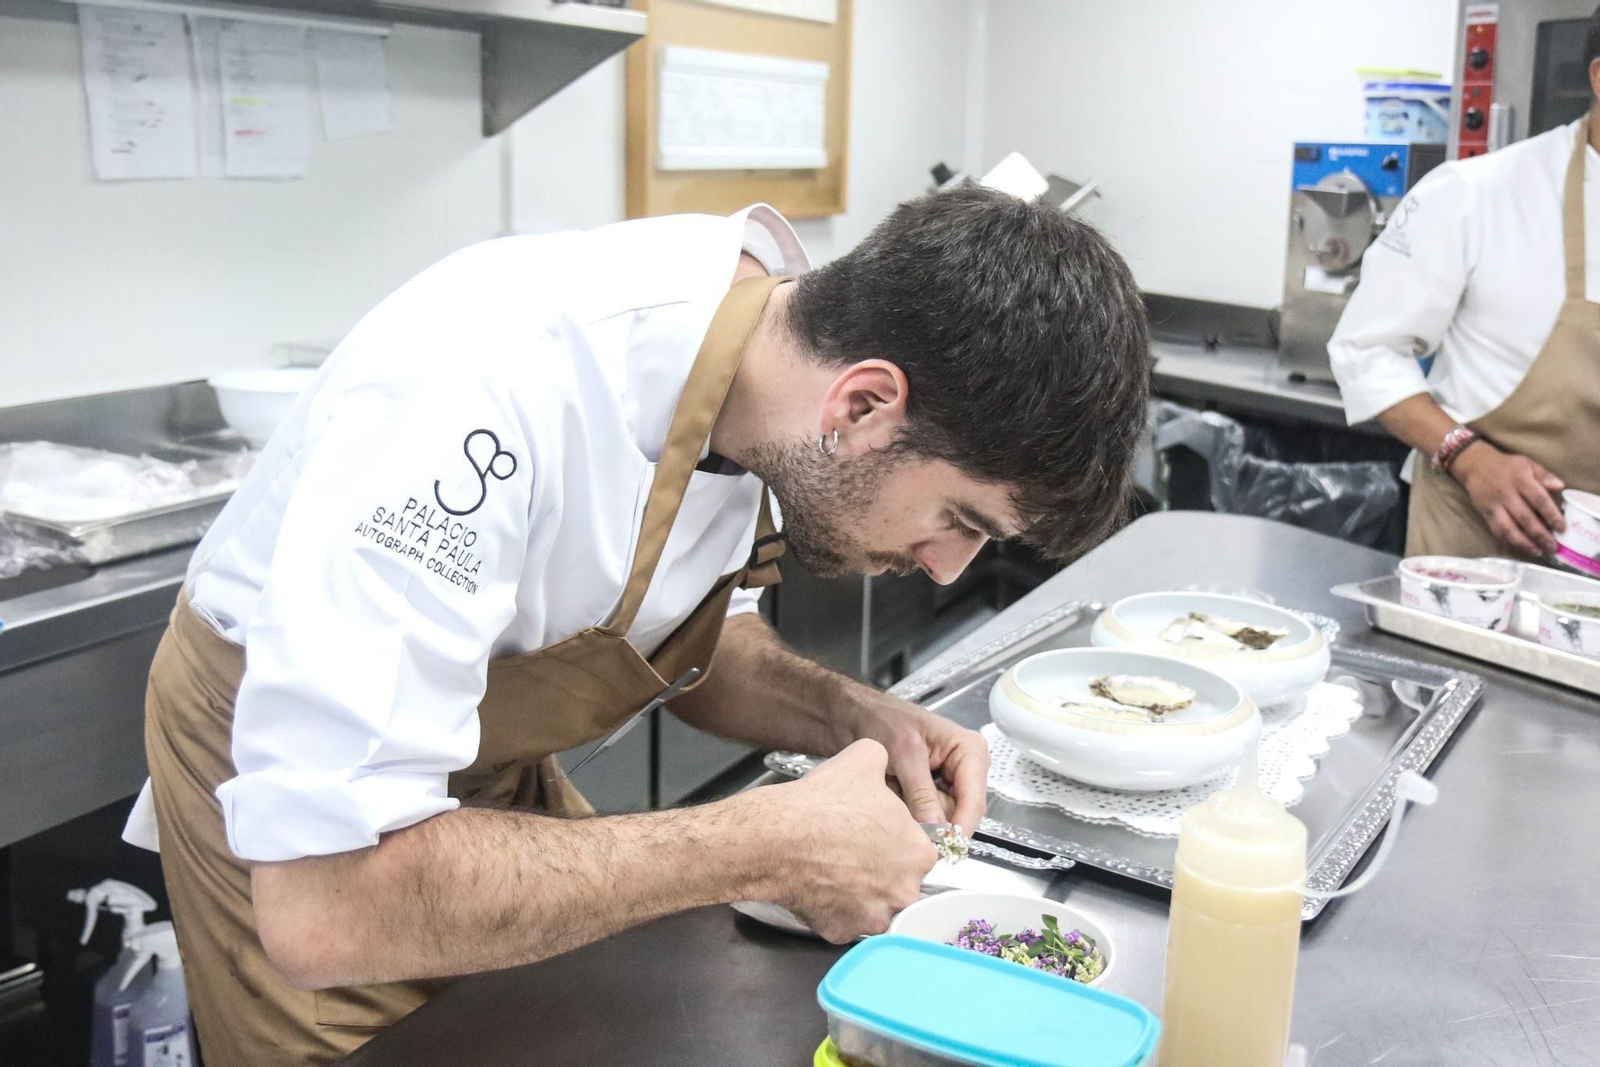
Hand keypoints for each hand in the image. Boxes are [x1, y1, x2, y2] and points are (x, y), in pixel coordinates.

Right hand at [758, 739, 937, 942]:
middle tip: (853, 849)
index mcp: (918, 853)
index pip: (919, 849)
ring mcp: (873, 916)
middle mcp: (903, 891)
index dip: (896, 838)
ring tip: (834, 866)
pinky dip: (834, 907)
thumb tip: (883, 760)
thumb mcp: (864, 758)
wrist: (777, 837)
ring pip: (873, 904)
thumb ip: (885, 762)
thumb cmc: (822, 804)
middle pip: (899, 880)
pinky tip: (820, 883)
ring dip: (860, 890)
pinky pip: (844, 920)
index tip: (877, 833)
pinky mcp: (842, 932)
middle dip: (880, 867)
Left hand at [851, 693, 990, 836]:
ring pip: (942, 819)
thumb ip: (920, 793)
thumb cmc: (881, 718)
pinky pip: (925, 816)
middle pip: (961, 813)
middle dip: (935, 823)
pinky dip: (908, 814)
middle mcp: (964, 769)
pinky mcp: (929, 793)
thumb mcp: (903, 753)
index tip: (943, 847)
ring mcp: (947, 782)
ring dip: (917, 817)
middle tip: (908, 827)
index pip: (974, 798)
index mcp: (969, 750)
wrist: (854, 713)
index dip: (961, 826)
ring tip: (892, 796)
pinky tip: (892, 797)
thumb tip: (935, 831)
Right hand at [1452, 441, 1565, 556]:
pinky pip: (1496, 531)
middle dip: (1540, 535)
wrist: (1476, 465)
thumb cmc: (1507, 466)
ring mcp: (1494, 506)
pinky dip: (1507, 542)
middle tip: (1552, 547)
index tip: (1561, 528)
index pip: (1539, 500)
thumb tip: (1560, 486)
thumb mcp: (1528, 464)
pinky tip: (1519, 549)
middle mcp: (1507, 494)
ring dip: (1524, 543)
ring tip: (1538, 552)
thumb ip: (1544, 475)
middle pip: (1525, 519)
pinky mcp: (1485, 514)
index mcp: (1521, 480)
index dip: (1551, 516)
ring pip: (1509, 529)